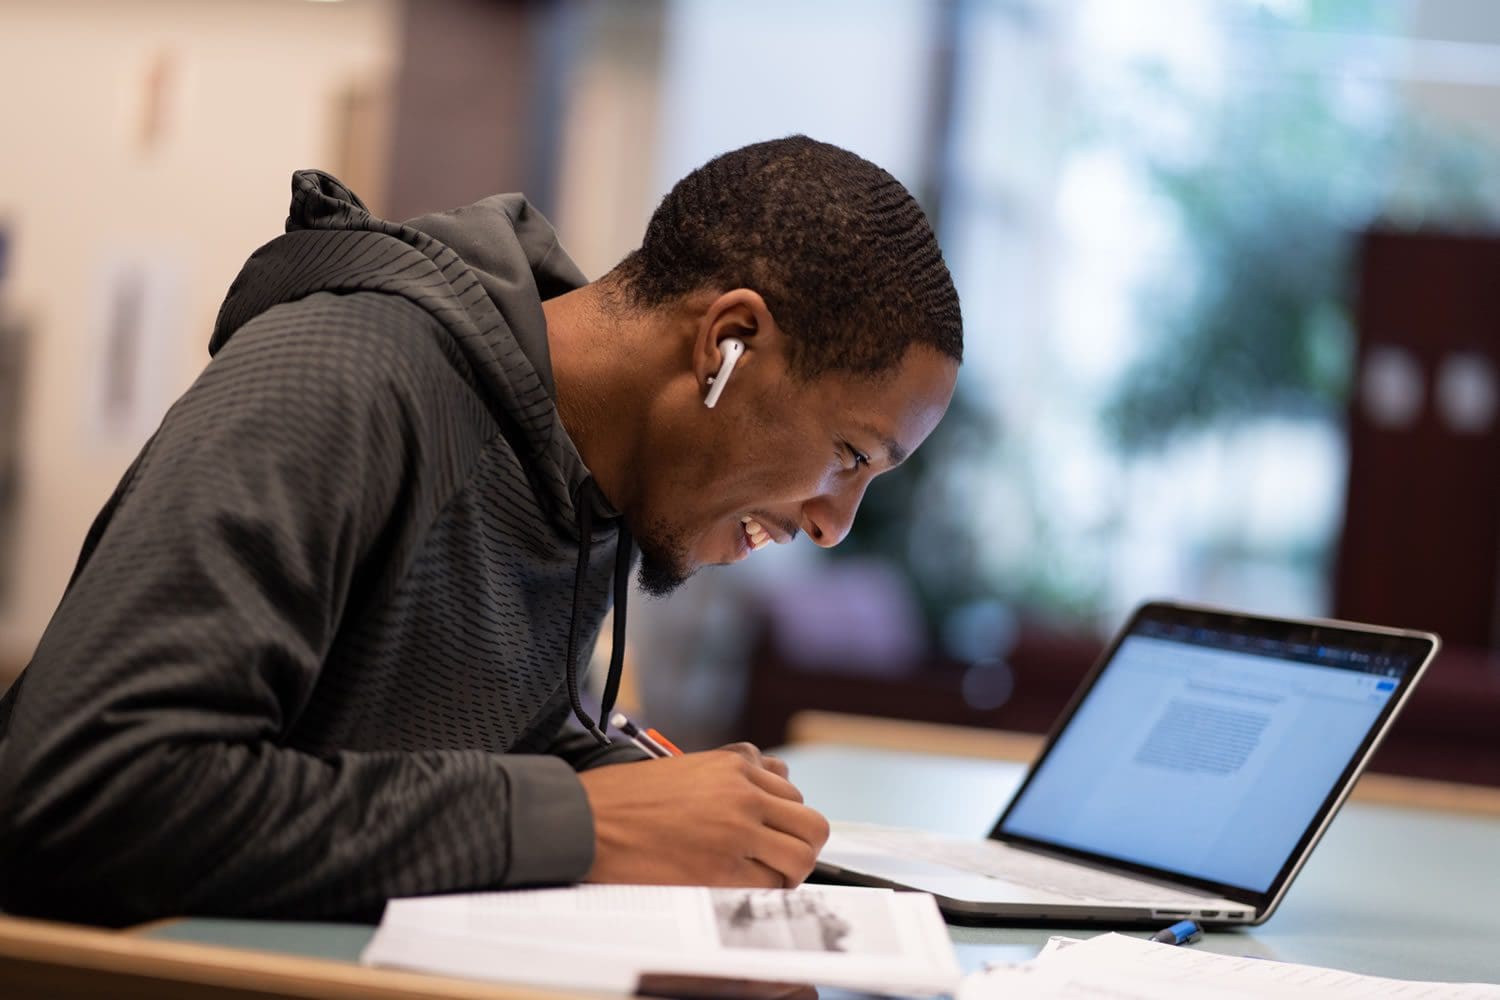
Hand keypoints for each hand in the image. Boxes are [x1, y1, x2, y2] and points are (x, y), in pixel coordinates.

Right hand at [578, 748, 828, 888]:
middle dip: (800, 846)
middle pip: (811, 824)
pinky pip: (770, 886)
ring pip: (801, 857)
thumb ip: (733, 770)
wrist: (587, 820)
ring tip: (765, 879)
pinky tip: (740, 889)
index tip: (770, 833)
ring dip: (789, 872)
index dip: (783, 818)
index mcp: (734, 764)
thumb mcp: (688, 766)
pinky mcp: (722, 869)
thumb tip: (773, 777)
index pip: (791, 791)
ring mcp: (737, 831)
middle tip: (778, 860)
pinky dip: (763, 893)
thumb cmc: (626, 797)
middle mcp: (744, 794)